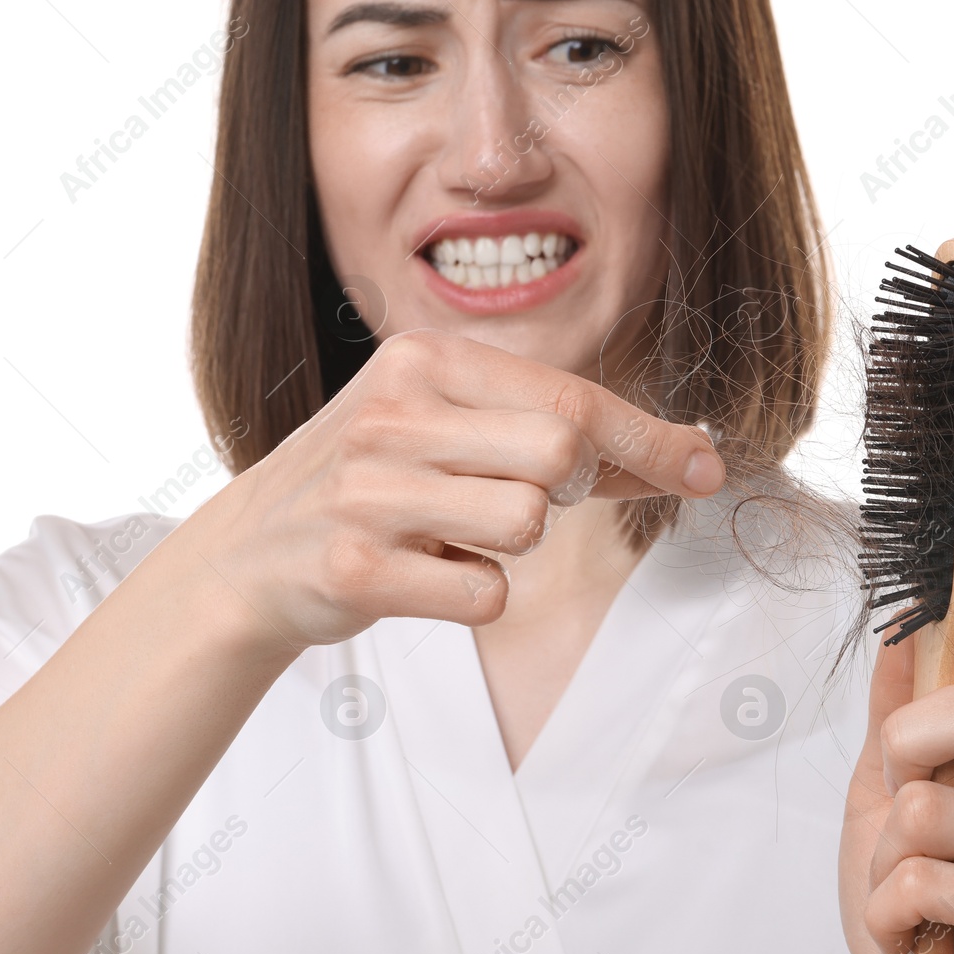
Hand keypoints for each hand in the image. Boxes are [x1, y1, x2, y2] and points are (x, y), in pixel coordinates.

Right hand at [184, 327, 724, 657]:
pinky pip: (485, 593)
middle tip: (517, 501)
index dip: (650, 437)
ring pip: (527, 525)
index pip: (569, 395)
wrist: (247, 556)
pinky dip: (474, 594)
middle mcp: (392, 412)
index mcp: (421, 359)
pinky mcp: (354, 566)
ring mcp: (368, 490)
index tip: (706, 468)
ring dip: (510, 545)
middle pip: (562, 456)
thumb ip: (553, 430)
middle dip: (570, 491)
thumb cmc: (373, 484)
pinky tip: (423, 573)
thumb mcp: (444, 425)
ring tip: (449, 532)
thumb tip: (690, 454)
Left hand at [837, 502, 953, 953]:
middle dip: (908, 752)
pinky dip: (888, 912)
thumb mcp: (880, 800)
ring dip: (883, 857)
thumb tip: (899, 629)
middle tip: (901, 816)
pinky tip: (917, 943)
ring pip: (927, 799)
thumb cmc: (906, 912)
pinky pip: (919, 874)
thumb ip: (899, 722)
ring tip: (909, 901)